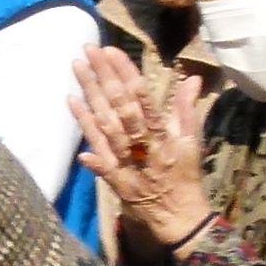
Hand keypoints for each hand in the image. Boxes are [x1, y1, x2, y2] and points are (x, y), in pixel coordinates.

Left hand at [72, 49, 211, 248]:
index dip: (126, 73)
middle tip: (88, 49)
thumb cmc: (185, 176)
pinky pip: (96, 150)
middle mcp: (144, 144)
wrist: (178, 216)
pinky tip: (72, 104)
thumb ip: (188, 109)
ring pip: (105, 122)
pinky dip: (85, 128)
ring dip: (90, 94)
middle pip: (120, 105)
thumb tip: (193, 78)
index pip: (142, 97)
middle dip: (104, 76)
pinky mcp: (114, 176)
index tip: (112, 50)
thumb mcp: (192, 141)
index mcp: (164, 134)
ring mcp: (126, 160)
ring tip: (76, 67)